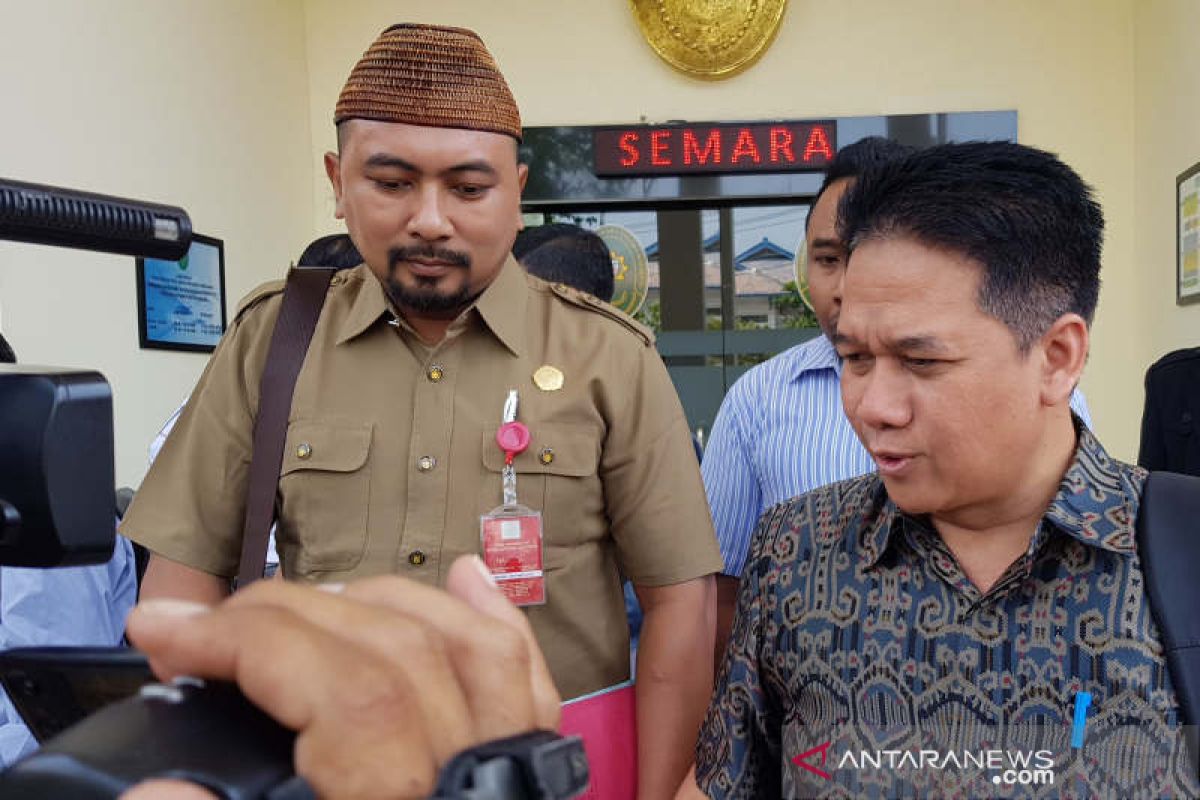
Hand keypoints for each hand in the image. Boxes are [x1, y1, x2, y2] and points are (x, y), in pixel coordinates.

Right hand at [120, 555, 559, 799]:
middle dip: (288, 617)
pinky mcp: (536, 780)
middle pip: (395, 656)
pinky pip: (528, 683)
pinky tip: (463, 576)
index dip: (246, 642)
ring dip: (378, 602)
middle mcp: (474, 783)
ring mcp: (513, 774)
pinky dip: (491, 621)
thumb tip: (158, 785)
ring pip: (467, 651)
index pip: (341, 689)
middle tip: (209, 623)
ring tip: (305, 596)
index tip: (168, 632)